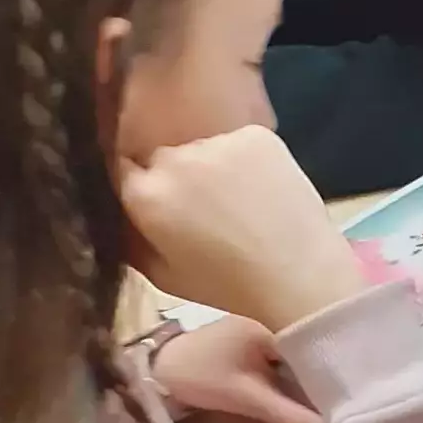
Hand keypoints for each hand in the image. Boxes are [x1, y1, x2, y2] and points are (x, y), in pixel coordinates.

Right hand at [121, 127, 367, 334]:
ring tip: (238, 205)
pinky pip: (237, 144)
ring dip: (210, 170)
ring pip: (200, 150)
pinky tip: (261, 192)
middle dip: (174, 180)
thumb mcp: (164, 276)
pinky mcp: (255, 135)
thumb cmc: (228, 287)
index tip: (157, 206)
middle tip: (202, 212)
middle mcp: (174, 158)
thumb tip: (120, 213)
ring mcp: (217, 142)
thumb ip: (130, 240)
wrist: (301, 276)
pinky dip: (244, 162)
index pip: (121, 171)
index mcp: (146, 195)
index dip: (138, 188)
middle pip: (162, 159)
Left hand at [151, 316, 321, 422]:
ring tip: (314, 407)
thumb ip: (285, 414)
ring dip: (294, 384)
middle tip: (329, 409)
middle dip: (311, 383)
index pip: (310, 351)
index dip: (324, 378)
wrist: (153, 372)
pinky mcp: (239, 347)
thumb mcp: (245, 397)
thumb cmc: (199, 377)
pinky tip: (287, 398)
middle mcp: (263, 324)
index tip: (338, 402)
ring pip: (285, 363)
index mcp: (267, 326)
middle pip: (299, 357)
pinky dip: (279, 381)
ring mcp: (250, 334)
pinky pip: (271, 365)